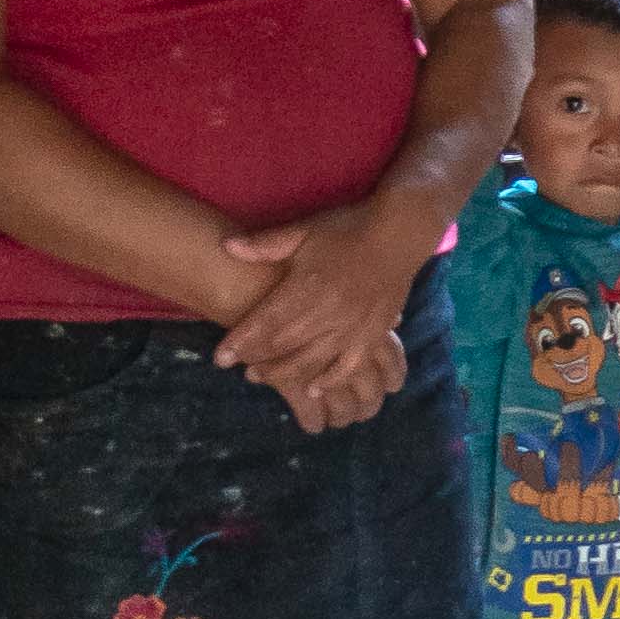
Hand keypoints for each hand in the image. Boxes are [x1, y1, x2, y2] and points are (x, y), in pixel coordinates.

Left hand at [212, 199, 428, 410]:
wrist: (400, 233)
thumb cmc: (348, 229)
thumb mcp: (305, 230)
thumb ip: (266, 243)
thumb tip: (226, 246)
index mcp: (308, 284)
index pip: (266, 320)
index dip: (241, 341)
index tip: (219, 357)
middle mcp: (328, 311)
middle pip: (284, 344)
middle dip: (256, 358)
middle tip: (236, 367)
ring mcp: (353, 326)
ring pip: (312, 359)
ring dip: (284, 372)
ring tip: (260, 377)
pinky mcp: (373, 334)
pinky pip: (349, 365)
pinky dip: (331, 380)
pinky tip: (314, 389)